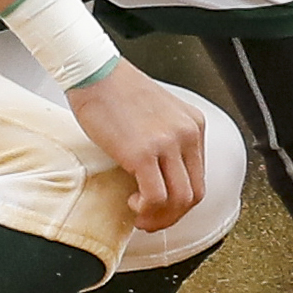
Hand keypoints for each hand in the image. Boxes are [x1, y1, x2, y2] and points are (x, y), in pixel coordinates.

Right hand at [65, 62, 207, 231]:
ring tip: (140, 216)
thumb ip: (165, 140)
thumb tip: (159, 177)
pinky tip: (132, 203)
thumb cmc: (116, 91)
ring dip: (160, 217)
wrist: (94, 72)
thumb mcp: (157, 113)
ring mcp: (167, 143)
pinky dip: (146, 209)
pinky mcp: (143, 153)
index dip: (180, 201)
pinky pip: (156, 197)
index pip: (198, 177)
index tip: (161, 208)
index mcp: (193, 124)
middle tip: (151, 221)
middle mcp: (187, 134)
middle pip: (195, 193)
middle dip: (173, 216)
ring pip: (180, 200)